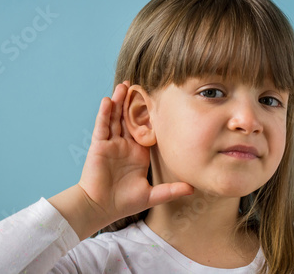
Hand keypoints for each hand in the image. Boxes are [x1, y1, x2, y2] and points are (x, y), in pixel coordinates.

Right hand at [77, 82, 192, 227]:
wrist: (101, 208)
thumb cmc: (124, 202)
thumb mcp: (152, 195)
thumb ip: (171, 190)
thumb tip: (194, 188)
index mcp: (138, 153)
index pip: (145, 129)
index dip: (150, 115)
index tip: (158, 100)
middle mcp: (124, 145)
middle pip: (128, 118)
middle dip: (132, 102)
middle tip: (138, 84)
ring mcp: (111, 143)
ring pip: (115, 117)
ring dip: (118, 101)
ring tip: (124, 85)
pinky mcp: (99, 145)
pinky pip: (102, 126)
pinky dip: (104, 113)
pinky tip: (108, 100)